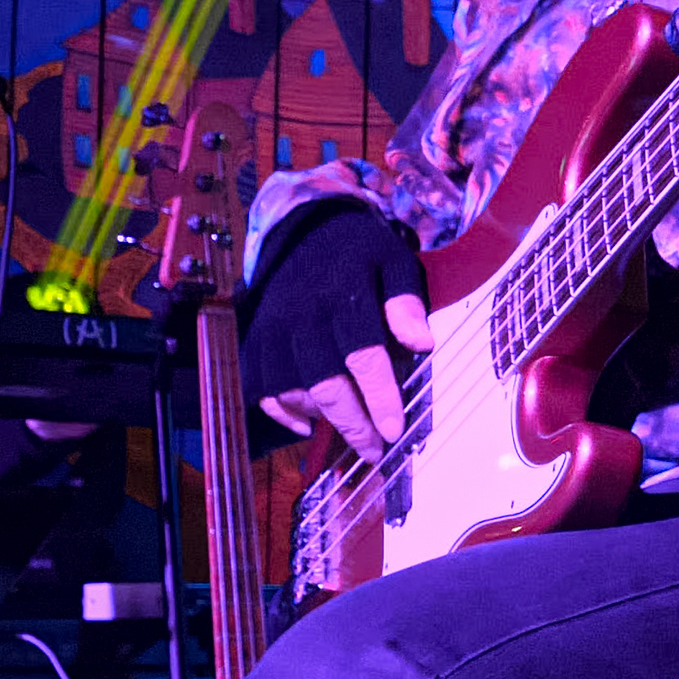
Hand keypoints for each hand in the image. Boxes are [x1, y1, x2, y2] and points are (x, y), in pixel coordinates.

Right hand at [239, 202, 428, 460]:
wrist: (305, 229)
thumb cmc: (359, 252)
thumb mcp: (394, 263)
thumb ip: (406, 303)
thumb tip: (423, 343)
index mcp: (342, 295)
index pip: (363, 357)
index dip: (380, 399)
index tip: (396, 431)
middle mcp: (301, 316)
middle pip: (325, 384)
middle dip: (354, 424)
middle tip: (377, 449)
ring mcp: (273, 330)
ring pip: (292, 391)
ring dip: (323, 418)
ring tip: (355, 430)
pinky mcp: (256, 341)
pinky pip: (260, 388)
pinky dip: (281, 413)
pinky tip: (308, 426)